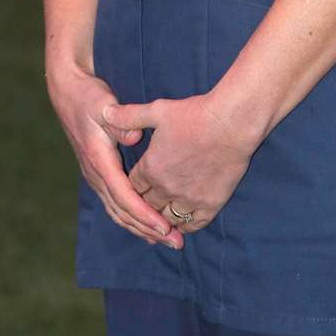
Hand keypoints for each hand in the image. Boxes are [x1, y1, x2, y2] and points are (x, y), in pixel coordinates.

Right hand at [47, 65, 184, 249]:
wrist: (68, 94)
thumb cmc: (89, 97)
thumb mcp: (103, 104)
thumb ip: (120, 122)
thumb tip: (133, 138)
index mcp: (98, 160)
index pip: (123, 196)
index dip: (144, 214)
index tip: (164, 227)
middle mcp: (96, 174)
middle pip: (122, 212)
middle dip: (148, 229)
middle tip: (175, 241)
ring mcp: (96, 177)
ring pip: (118, 212)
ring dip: (141, 228)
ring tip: (166, 239)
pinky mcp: (100, 175)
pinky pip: (116, 204)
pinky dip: (132, 218)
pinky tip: (148, 225)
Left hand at [103, 92, 254, 233]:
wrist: (231, 122)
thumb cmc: (194, 114)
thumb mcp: (158, 110)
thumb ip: (130, 116)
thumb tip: (105, 113)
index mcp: (150, 168)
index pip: (132, 187)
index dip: (132, 186)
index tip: (136, 184)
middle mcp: (166, 188)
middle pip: (147, 206)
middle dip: (145, 205)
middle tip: (147, 204)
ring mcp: (188, 199)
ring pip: (167, 219)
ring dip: (163, 219)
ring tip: (163, 218)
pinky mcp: (210, 204)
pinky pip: (192, 225)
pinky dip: (185, 225)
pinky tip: (184, 221)